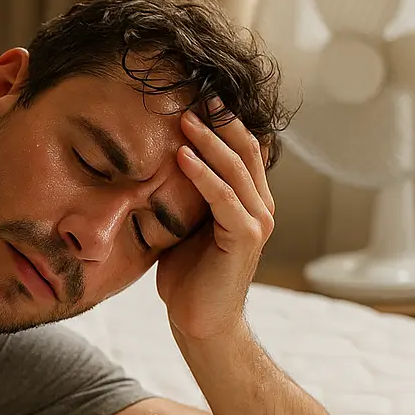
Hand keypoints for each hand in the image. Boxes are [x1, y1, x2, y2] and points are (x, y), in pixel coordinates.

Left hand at [155, 100, 274, 339]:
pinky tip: (182, 156)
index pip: (240, 147)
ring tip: (184, 118)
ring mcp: (257, 220)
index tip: (192, 94)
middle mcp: (260, 205)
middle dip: (219, 120)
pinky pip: (224, 198)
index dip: (221, 120)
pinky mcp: (246, 238)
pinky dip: (203, 175)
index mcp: (248, 198)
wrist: (199, 322)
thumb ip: (183, 194)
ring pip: (237, 168)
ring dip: (209, 140)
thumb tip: (153, 162)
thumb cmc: (188, 276)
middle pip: (245, 148)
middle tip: (192, 92)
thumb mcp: (183, 224)